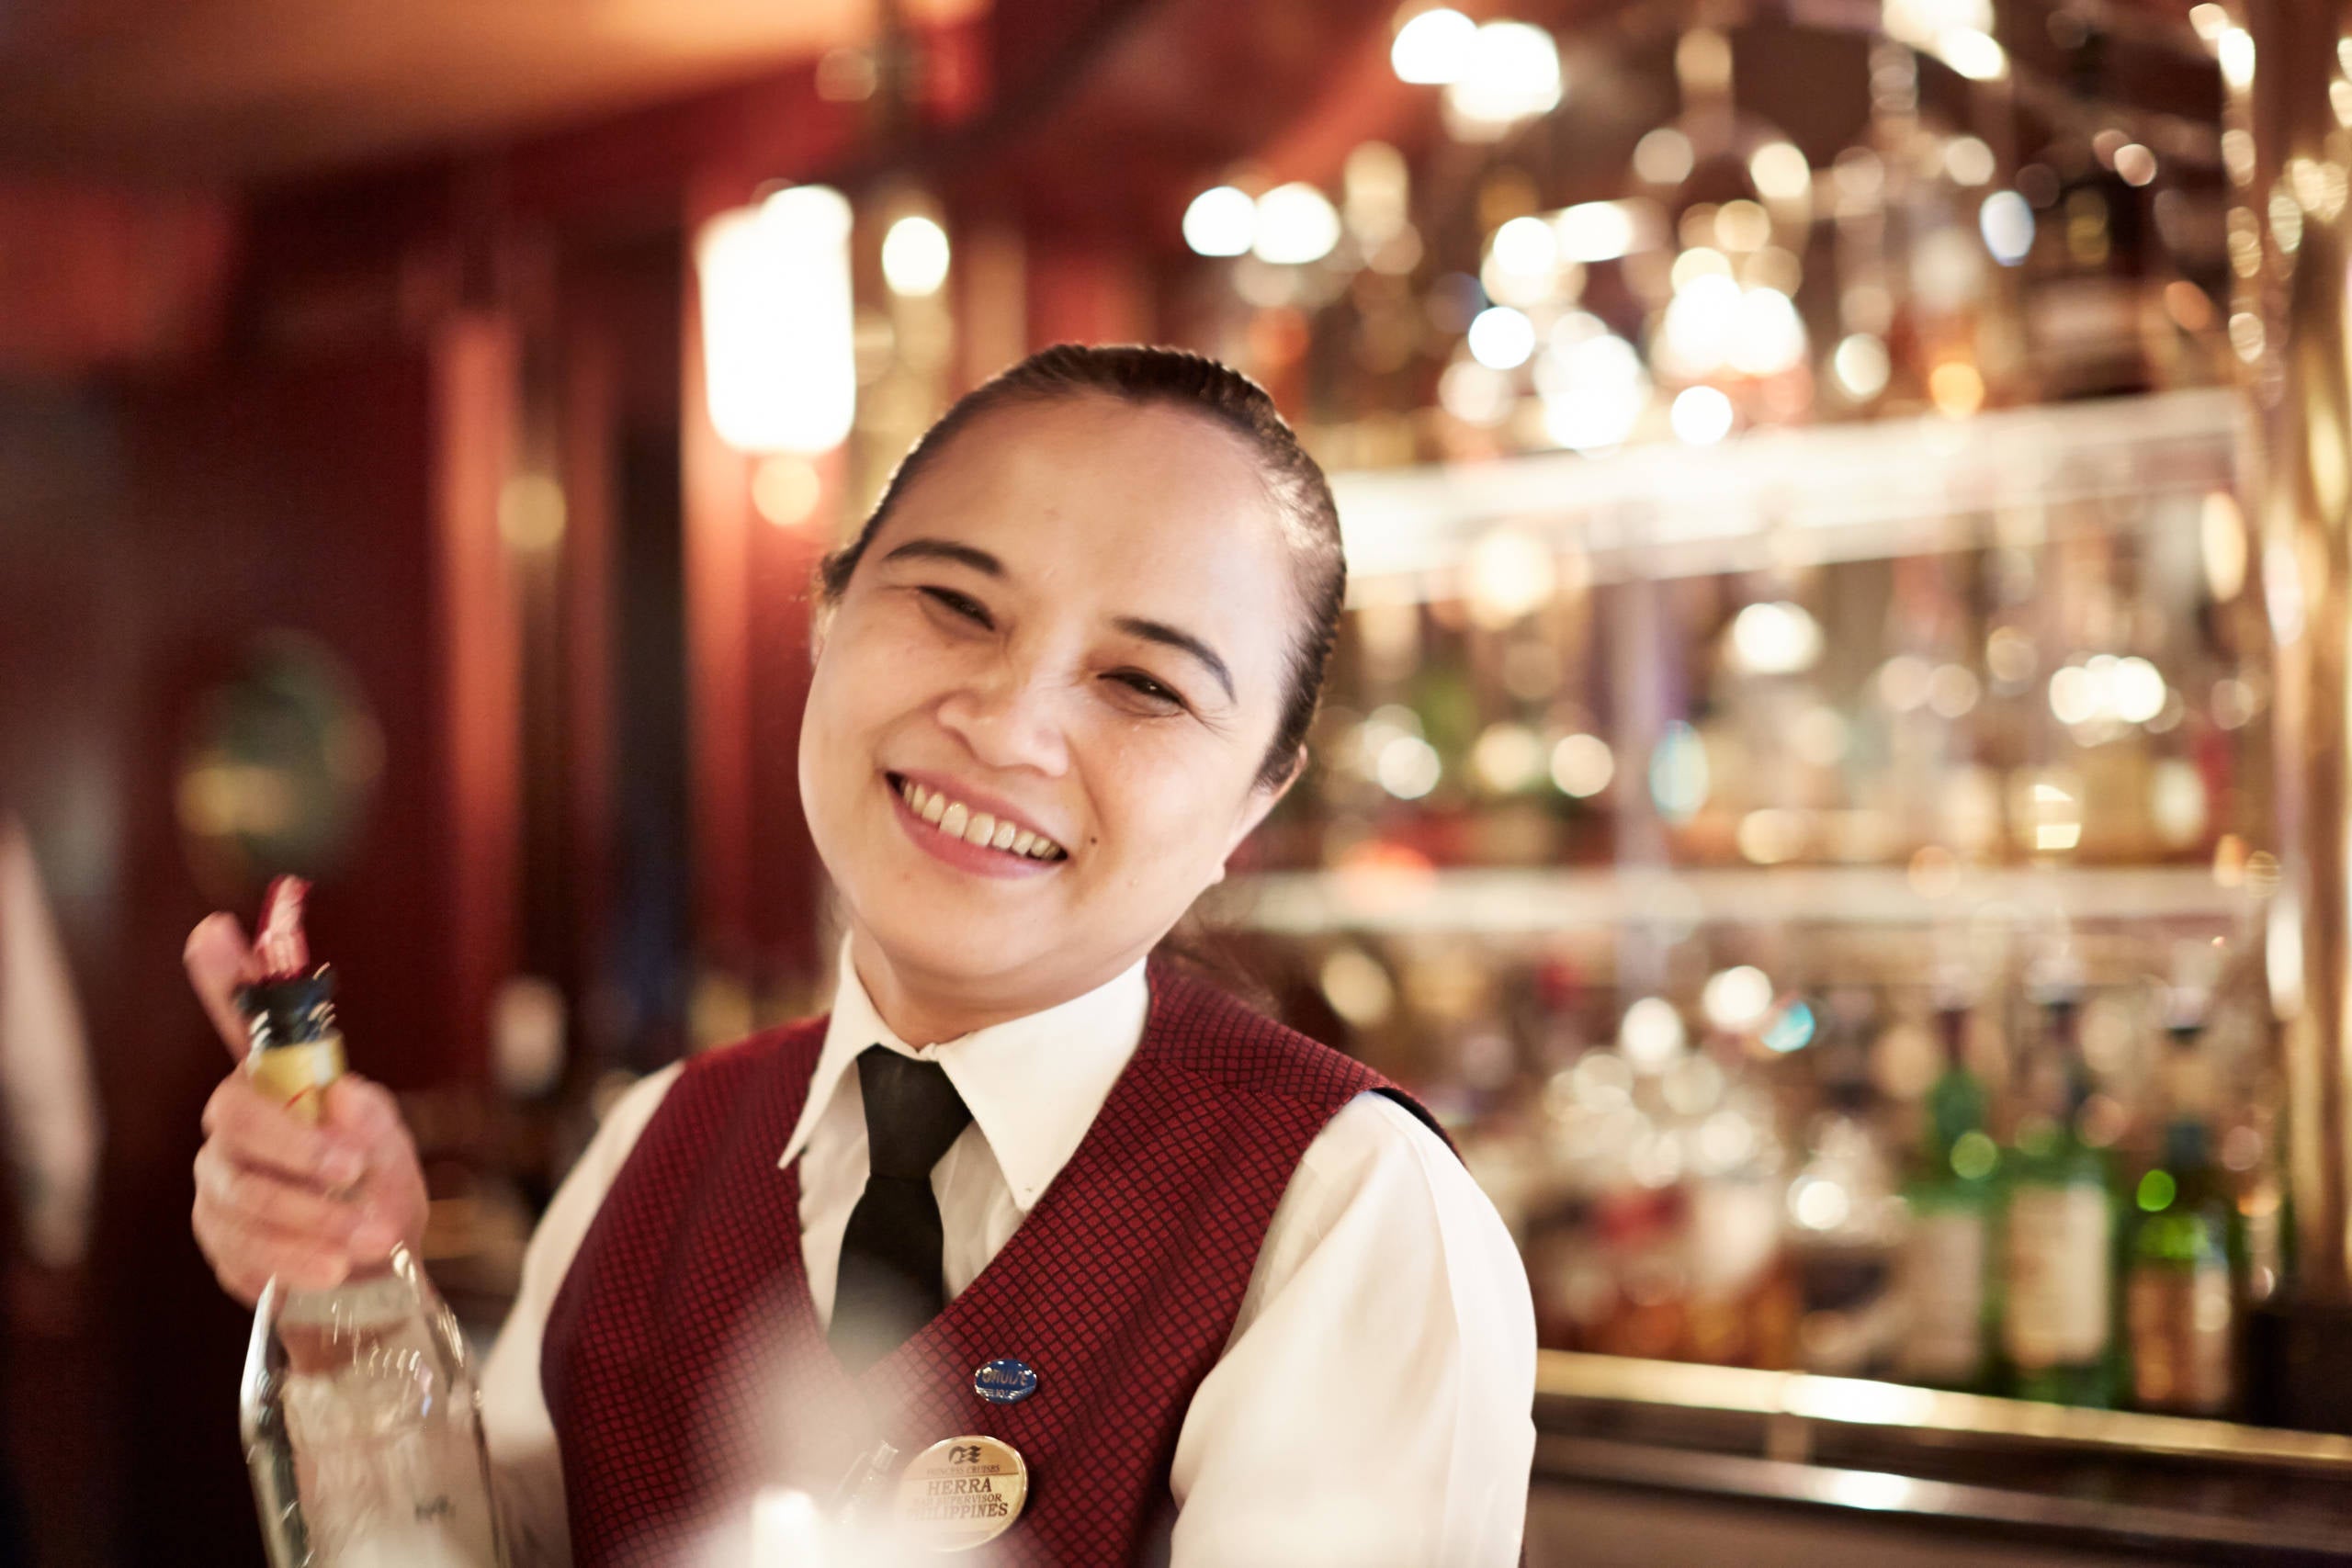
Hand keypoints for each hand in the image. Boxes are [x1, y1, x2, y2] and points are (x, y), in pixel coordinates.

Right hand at [185, 913, 428, 1305]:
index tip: (213, 929)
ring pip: (243, 1189)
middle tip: (352, 1169)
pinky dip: (294, 1256)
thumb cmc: (378, 1194)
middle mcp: (239, 1124)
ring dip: (311, 1214)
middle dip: (295, 1144)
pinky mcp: (219, 1237)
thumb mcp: (394, 1150)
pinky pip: (242, 1244)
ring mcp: (221, 1180)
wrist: (371, 1274)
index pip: (244, 1023)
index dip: (226, 977)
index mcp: (281, 1085)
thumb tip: (339, 1099)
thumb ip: (371, 1120)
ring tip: (370, 1236)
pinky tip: (333, 1266)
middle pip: (234, 1116)